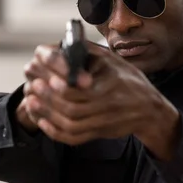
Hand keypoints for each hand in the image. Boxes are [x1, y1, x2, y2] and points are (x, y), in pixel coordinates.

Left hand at [23, 42, 180, 159]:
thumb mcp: (112, 60)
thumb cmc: (129, 79)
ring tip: (32, 102)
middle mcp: (108, 104)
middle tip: (33, 87)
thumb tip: (61, 45)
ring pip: (70, 123)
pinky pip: (74, 137)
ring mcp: (103, 120)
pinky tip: (43, 122)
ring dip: (48, 114)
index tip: (46, 78)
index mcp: (111, 83)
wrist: (150, 109)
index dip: (60, 85)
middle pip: (71, 106)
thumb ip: (89, 52)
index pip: (79, 87)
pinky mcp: (99, 132)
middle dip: (49, 98)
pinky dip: (56, 132)